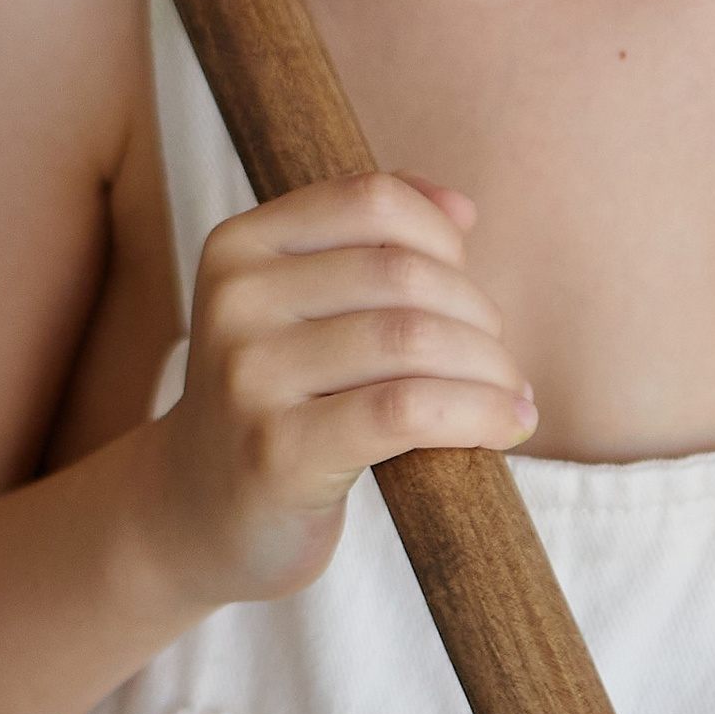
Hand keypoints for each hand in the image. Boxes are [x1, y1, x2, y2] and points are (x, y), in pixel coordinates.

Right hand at [144, 172, 535, 607]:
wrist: (204, 512)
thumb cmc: (281, 402)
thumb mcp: (305, 309)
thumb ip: (373, 245)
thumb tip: (462, 208)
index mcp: (239, 247)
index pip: (372, 201)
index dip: (443, 240)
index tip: (466, 295)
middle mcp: (235, 302)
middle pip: (402, 275)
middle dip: (477, 318)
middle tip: (498, 364)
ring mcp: (249, 377)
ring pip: (412, 340)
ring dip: (488, 369)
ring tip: (511, 396)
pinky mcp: (278, 451)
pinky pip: (407, 410)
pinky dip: (477, 412)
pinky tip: (506, 426)